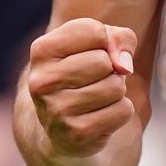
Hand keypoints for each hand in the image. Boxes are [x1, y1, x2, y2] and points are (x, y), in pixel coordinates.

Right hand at [24, 18, 138, 159]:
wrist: (62, 125)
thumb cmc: (83, 72)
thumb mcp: (98, 43)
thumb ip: (118, 37)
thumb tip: (124, 65)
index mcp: (41, 51)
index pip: (94, 32)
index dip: (105, 42)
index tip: (91, 54)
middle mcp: (42, 81)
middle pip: (104, 61)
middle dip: (111, 70)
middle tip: (94, 80)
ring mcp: (57, 111)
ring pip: (116, 86)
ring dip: (116, 91)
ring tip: (97, 98)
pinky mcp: (77, 133)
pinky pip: (123, 110)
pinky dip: (121, 111)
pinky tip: (100, 115)